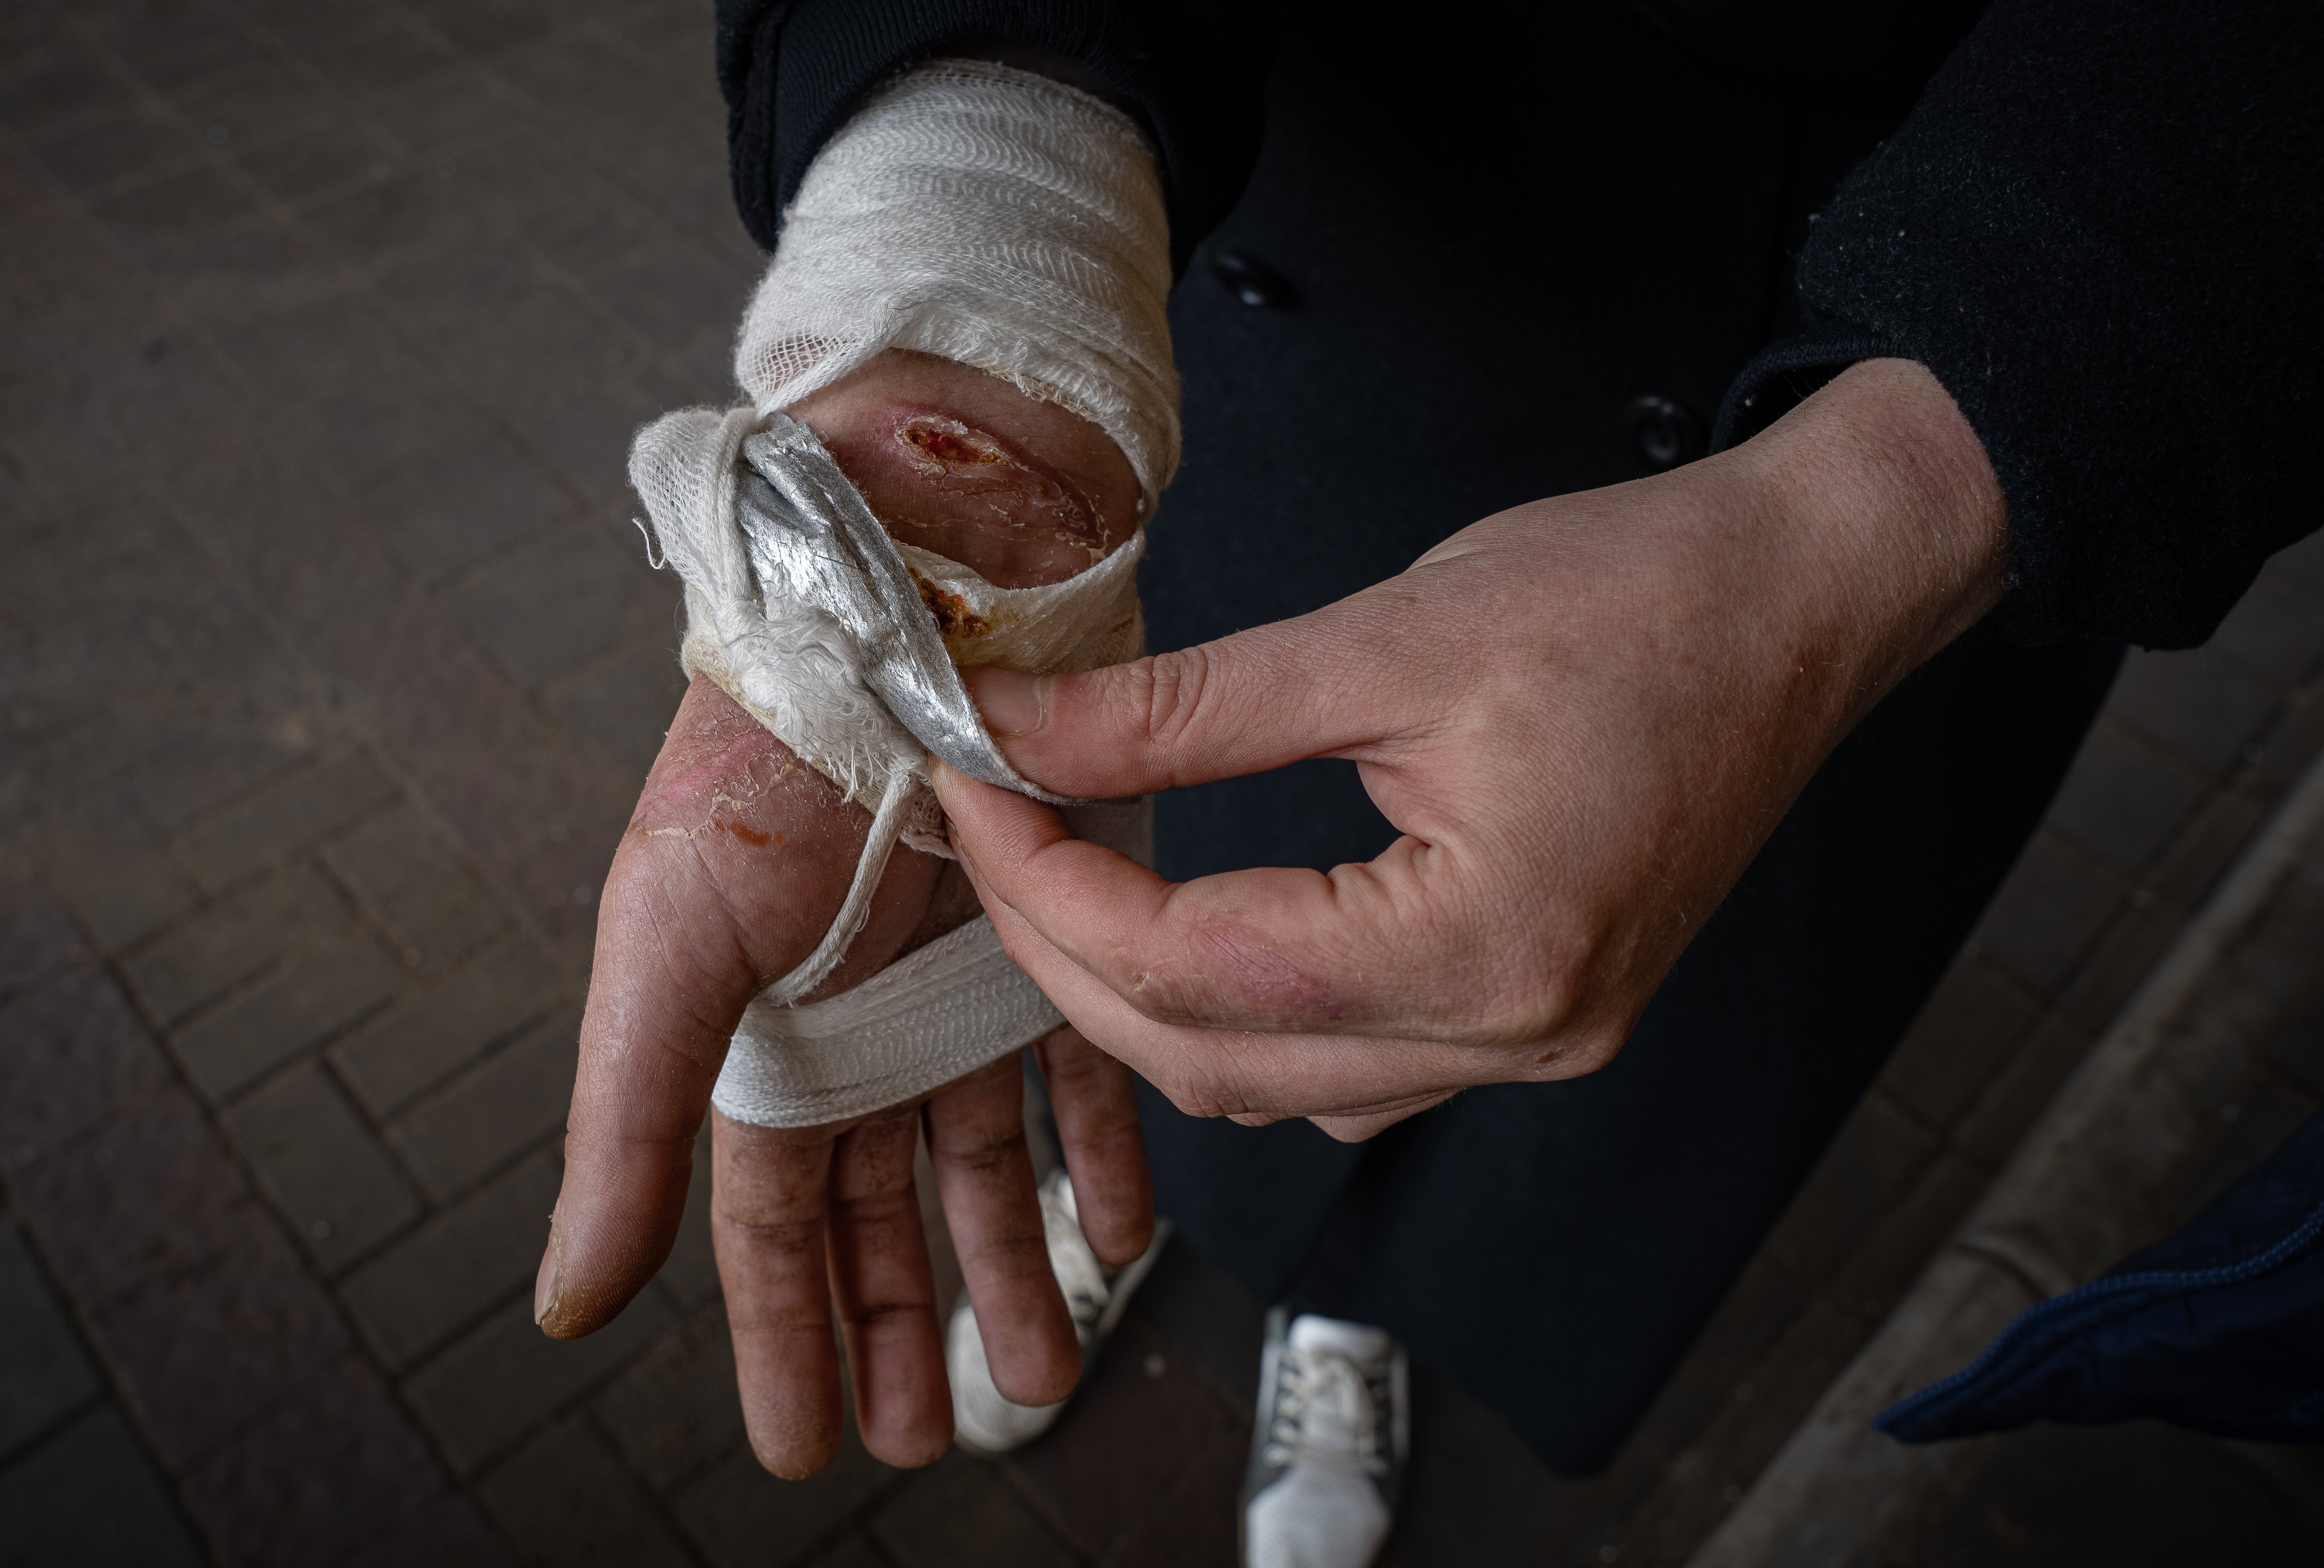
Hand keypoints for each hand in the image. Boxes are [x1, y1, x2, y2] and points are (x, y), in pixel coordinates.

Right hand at [538, 353, 1153, 1476]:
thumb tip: (571, 1299)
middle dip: (902, 1322)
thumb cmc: (761, 761)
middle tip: (924, 1432)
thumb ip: (631, 1124)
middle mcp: (864, 1020)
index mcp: (762, 1034)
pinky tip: (1123, 1227)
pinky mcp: (1057, 926)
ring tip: (1037, 1365)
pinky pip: (1079, 1068)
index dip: (787, 1336)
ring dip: (1008, 1263)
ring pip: (986, 1159)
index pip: (769, 1224)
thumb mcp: (671, 945)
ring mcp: (960, 978)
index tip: (808, 1444)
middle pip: (883, 1209)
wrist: (886, 605)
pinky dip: (1102, 1150)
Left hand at [933, 359, 2011, 1140]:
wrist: (1796, 598)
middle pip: (1216, 1061)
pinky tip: (1191, 924)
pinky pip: (1347, 1066)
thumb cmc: (1633, 597)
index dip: (1048, 885)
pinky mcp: (1533, 1015)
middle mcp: (1516, 1036)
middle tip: (990, 837)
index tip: (969, 791)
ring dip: (1145, 1001)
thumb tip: (1016, 729)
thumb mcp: (1383, 636)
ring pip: (1273, 1086)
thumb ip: (1182, 708)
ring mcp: (1532, 1044)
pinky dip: (1240, 1013)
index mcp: (1488, 949)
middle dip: (1069, 957)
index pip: (1195, 966)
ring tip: (1067, 881)